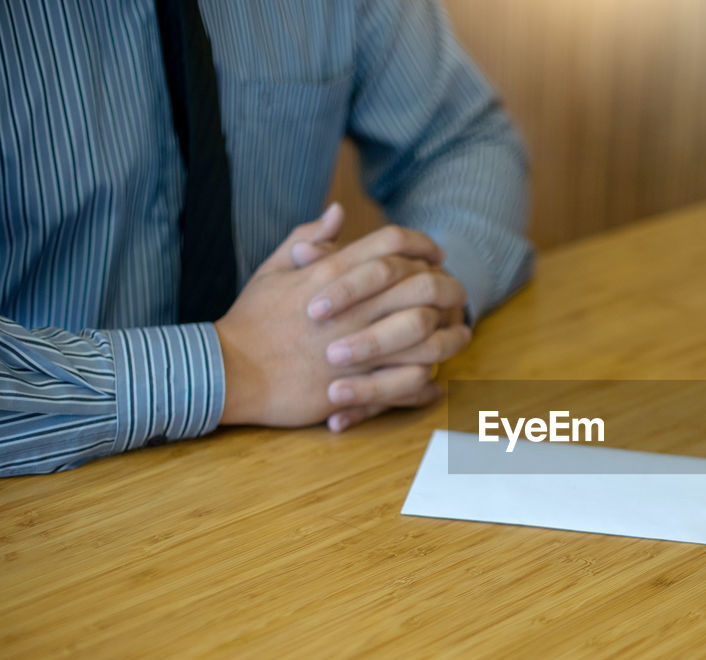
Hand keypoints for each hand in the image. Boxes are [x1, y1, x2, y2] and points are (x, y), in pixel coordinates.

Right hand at [214, 208, 466, 426]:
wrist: (228, 371)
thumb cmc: (250, 321)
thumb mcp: (274, 270)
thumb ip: (310, 238)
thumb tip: (337, 212)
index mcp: (332, 273)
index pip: (392, 243)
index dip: (421, 244)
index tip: (435, 253)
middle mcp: (352, 306)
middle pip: (421, 284)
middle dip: (447, 287)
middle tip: (456, 293)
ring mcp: (356, 345)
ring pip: (424, 333)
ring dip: (448, 334)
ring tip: (459, 335)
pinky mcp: (356, 384)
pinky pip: (407, 379)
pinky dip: (428, 379)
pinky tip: (437, 378)